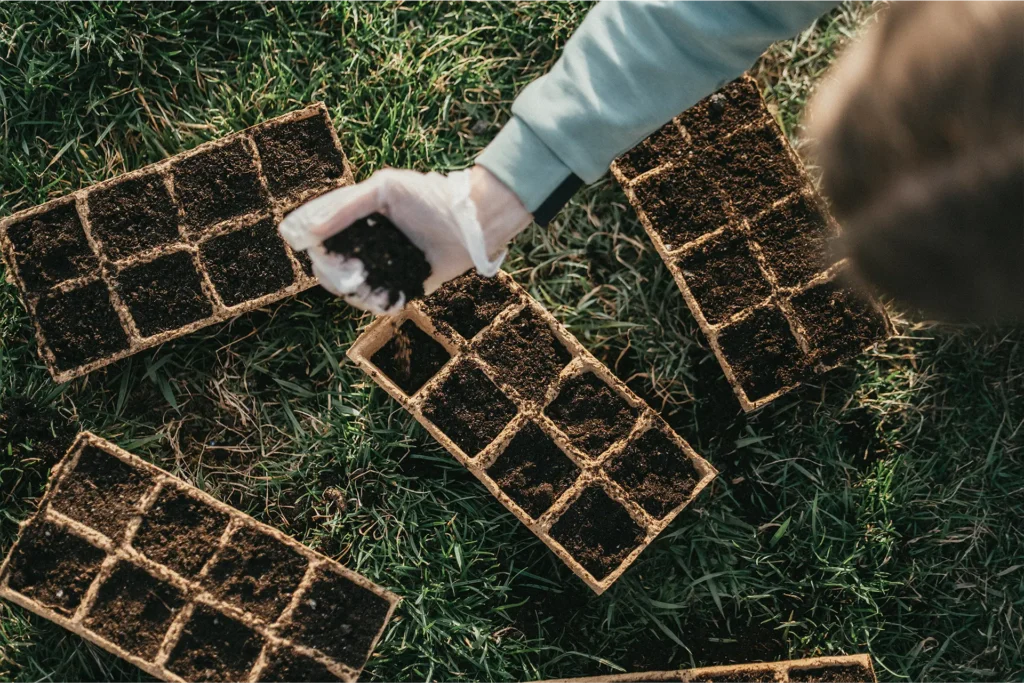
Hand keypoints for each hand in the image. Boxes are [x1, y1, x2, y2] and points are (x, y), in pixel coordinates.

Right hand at [278, 165, 531, 313]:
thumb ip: (346, 207)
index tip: (300, 242)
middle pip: (334, 264)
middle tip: (332, 265)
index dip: (311, 240)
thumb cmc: (429, 198)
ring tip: (354, 276)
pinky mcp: (404, 287)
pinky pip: (379, 301)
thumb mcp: (383, 190)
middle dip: (328, 267)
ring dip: (347, 285)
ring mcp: (386, 267)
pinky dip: (370, 300)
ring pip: (352, 285)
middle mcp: (371, 245)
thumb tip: (311, 232)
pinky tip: (370, 293)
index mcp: (363, 220)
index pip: (325, 234)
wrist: (470, 222)